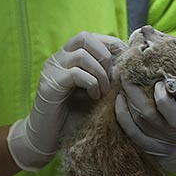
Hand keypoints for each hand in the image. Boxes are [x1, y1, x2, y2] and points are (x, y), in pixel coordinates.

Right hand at [7, 31, 125, 170]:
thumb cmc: (74, 115)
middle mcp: (58, 58)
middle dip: (104, 55)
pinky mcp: (49, 84)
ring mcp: (51, 69)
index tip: (124, 57)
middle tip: (111, 77)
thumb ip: (106, 77)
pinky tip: (94, 97)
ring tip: (103, 91)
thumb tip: (127, 66)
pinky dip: (91, 84)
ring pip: (82, 55)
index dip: (109, 42)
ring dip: (99, 73)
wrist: (48, 138)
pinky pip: (75, 73)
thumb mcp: (95, 91)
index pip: (89, 37)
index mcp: (68, 57)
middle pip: (84, 38)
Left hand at [115, 28, 175, 173]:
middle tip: (125, 72)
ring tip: (120, 81)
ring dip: (126, 100)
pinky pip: (129, 131)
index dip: (162, 97)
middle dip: (134, 92)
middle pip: (148, 113)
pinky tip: (118, 99)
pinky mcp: (144, 146)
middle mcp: (171, 134)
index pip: (172, 111)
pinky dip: (121, 114)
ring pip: (136, 120)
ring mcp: (157, 142)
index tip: (157, 82)